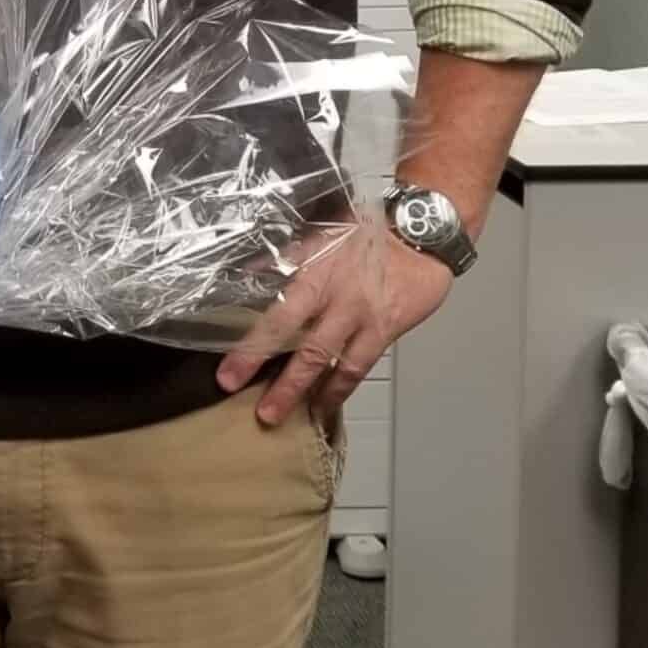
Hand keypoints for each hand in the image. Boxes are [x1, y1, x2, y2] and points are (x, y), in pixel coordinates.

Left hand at [216, 221, 451, 426]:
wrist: (419, 231)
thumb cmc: (363, 232)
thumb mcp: (319, 235)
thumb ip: (283, 260)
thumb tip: (244, 276)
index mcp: (315, 273)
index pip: (277, 317)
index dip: (252, 350)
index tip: (228, 377)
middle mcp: (339, 299)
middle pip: (305, 348)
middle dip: (281, 385)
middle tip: (260, 414)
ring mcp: (364, 317)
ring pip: (334, 364)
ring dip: (308, 393)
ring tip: (283, 416)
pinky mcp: (386, 329)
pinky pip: (360, 366)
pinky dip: (340, 388)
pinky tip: (323, 404)